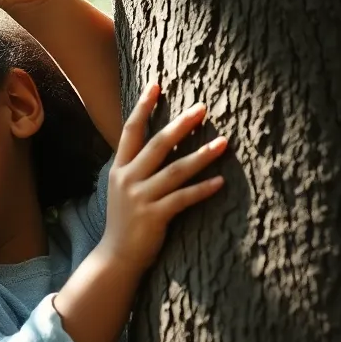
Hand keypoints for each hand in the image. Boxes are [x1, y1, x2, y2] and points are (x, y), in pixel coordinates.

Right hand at [98, 83, 227, 271]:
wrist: (116, 256)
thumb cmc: (126, 220)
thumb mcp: (123, 188)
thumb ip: (137, 166)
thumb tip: (162, 142)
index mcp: (119, 169)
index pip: (130, 131)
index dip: (143, 107)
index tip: (156, 85)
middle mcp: (128, 179)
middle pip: (157, 145)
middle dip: (181, 124)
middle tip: (202, 108)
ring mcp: (140, 198)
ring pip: (175, 170)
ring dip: (201, 155)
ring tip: (224, 142)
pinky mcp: (154, 216)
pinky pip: (183, 199)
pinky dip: (202, 189)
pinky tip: (220, 181)